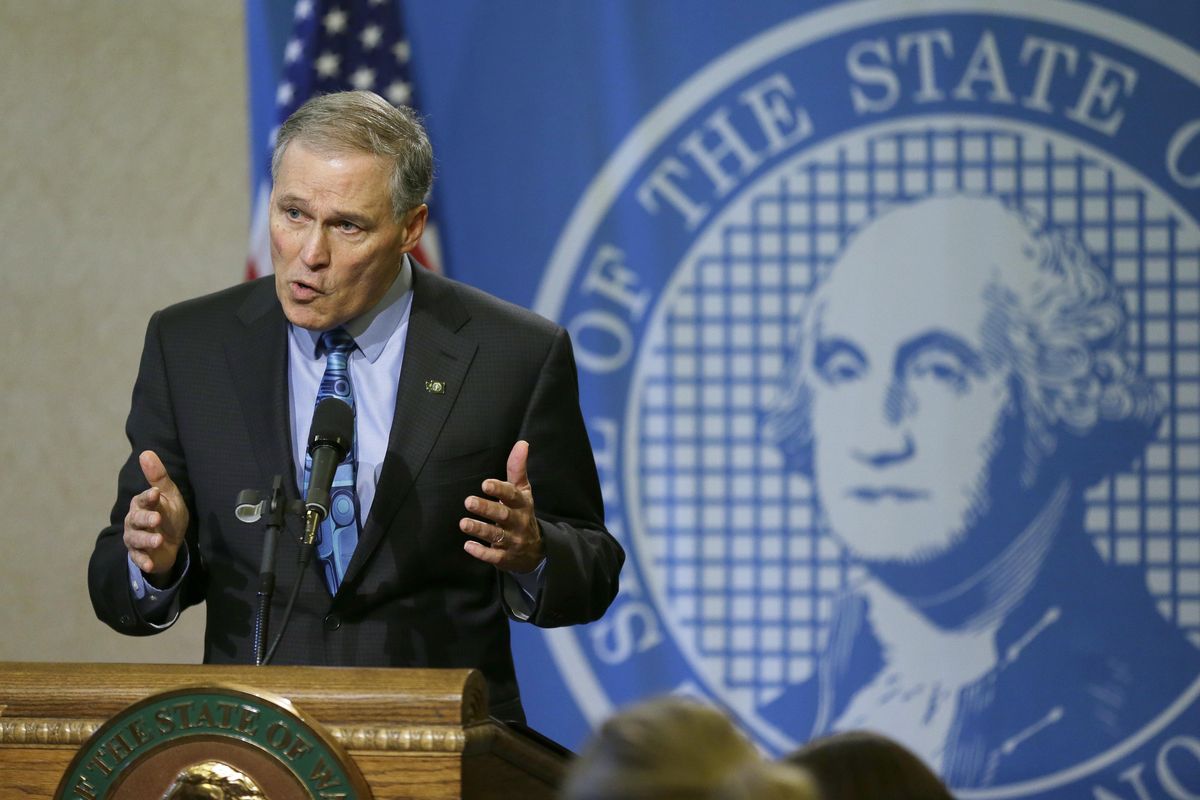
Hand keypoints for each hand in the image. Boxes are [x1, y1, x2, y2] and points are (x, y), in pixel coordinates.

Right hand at [123, 450, 189, 585]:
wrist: (172, 543)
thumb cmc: (169, 514)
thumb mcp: (169, 496)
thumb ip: (159, 477)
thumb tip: (146, 452)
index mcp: (142, 504)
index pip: (143, 499)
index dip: (148, 497)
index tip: (156, 493)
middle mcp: (134, 520)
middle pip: (136, 519)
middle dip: (146, 519)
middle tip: (157, 519)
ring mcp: (135, 538)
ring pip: (136, 539)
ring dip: (146, 540)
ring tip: (158, 541)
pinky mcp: (139, 555)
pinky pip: (138, 558)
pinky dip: (143, 561)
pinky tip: (150, 564)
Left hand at [461, 440, 544, 573]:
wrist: (537, 550)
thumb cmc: (522, 513)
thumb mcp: (523, 492)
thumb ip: (518, 469)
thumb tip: (522, 443)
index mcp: (522, 504)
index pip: (512, 495)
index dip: (500, 490)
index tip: (485, 484)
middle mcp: (518, 522)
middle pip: (503, 515)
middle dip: (486, 509)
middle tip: (468, 501)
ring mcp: (513, 541)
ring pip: (497, 536)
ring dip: (480, 529)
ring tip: (463, 523)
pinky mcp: (506, 558)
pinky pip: (494, 557)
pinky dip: (482, 552)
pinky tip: (468, 546)